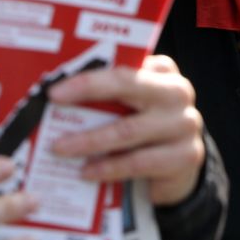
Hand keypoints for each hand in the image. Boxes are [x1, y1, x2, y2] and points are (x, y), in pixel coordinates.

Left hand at [47, 54, 204, 206]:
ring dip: (89, 140)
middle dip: (87, 94)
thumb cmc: (145, 127)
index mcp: (162, 70)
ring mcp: (185, 124)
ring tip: (60, 148)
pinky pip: (139, 162)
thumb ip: (109, 95)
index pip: (122, 67)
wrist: (179, 166)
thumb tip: (58, 94)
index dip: (88, 77)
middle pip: (128, 86)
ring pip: (128, 129)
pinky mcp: (185, 156)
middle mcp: (177, 92)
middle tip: (53, 108)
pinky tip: (86, 172)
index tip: (55, 90)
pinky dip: (109, 168)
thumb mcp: (131, 105)